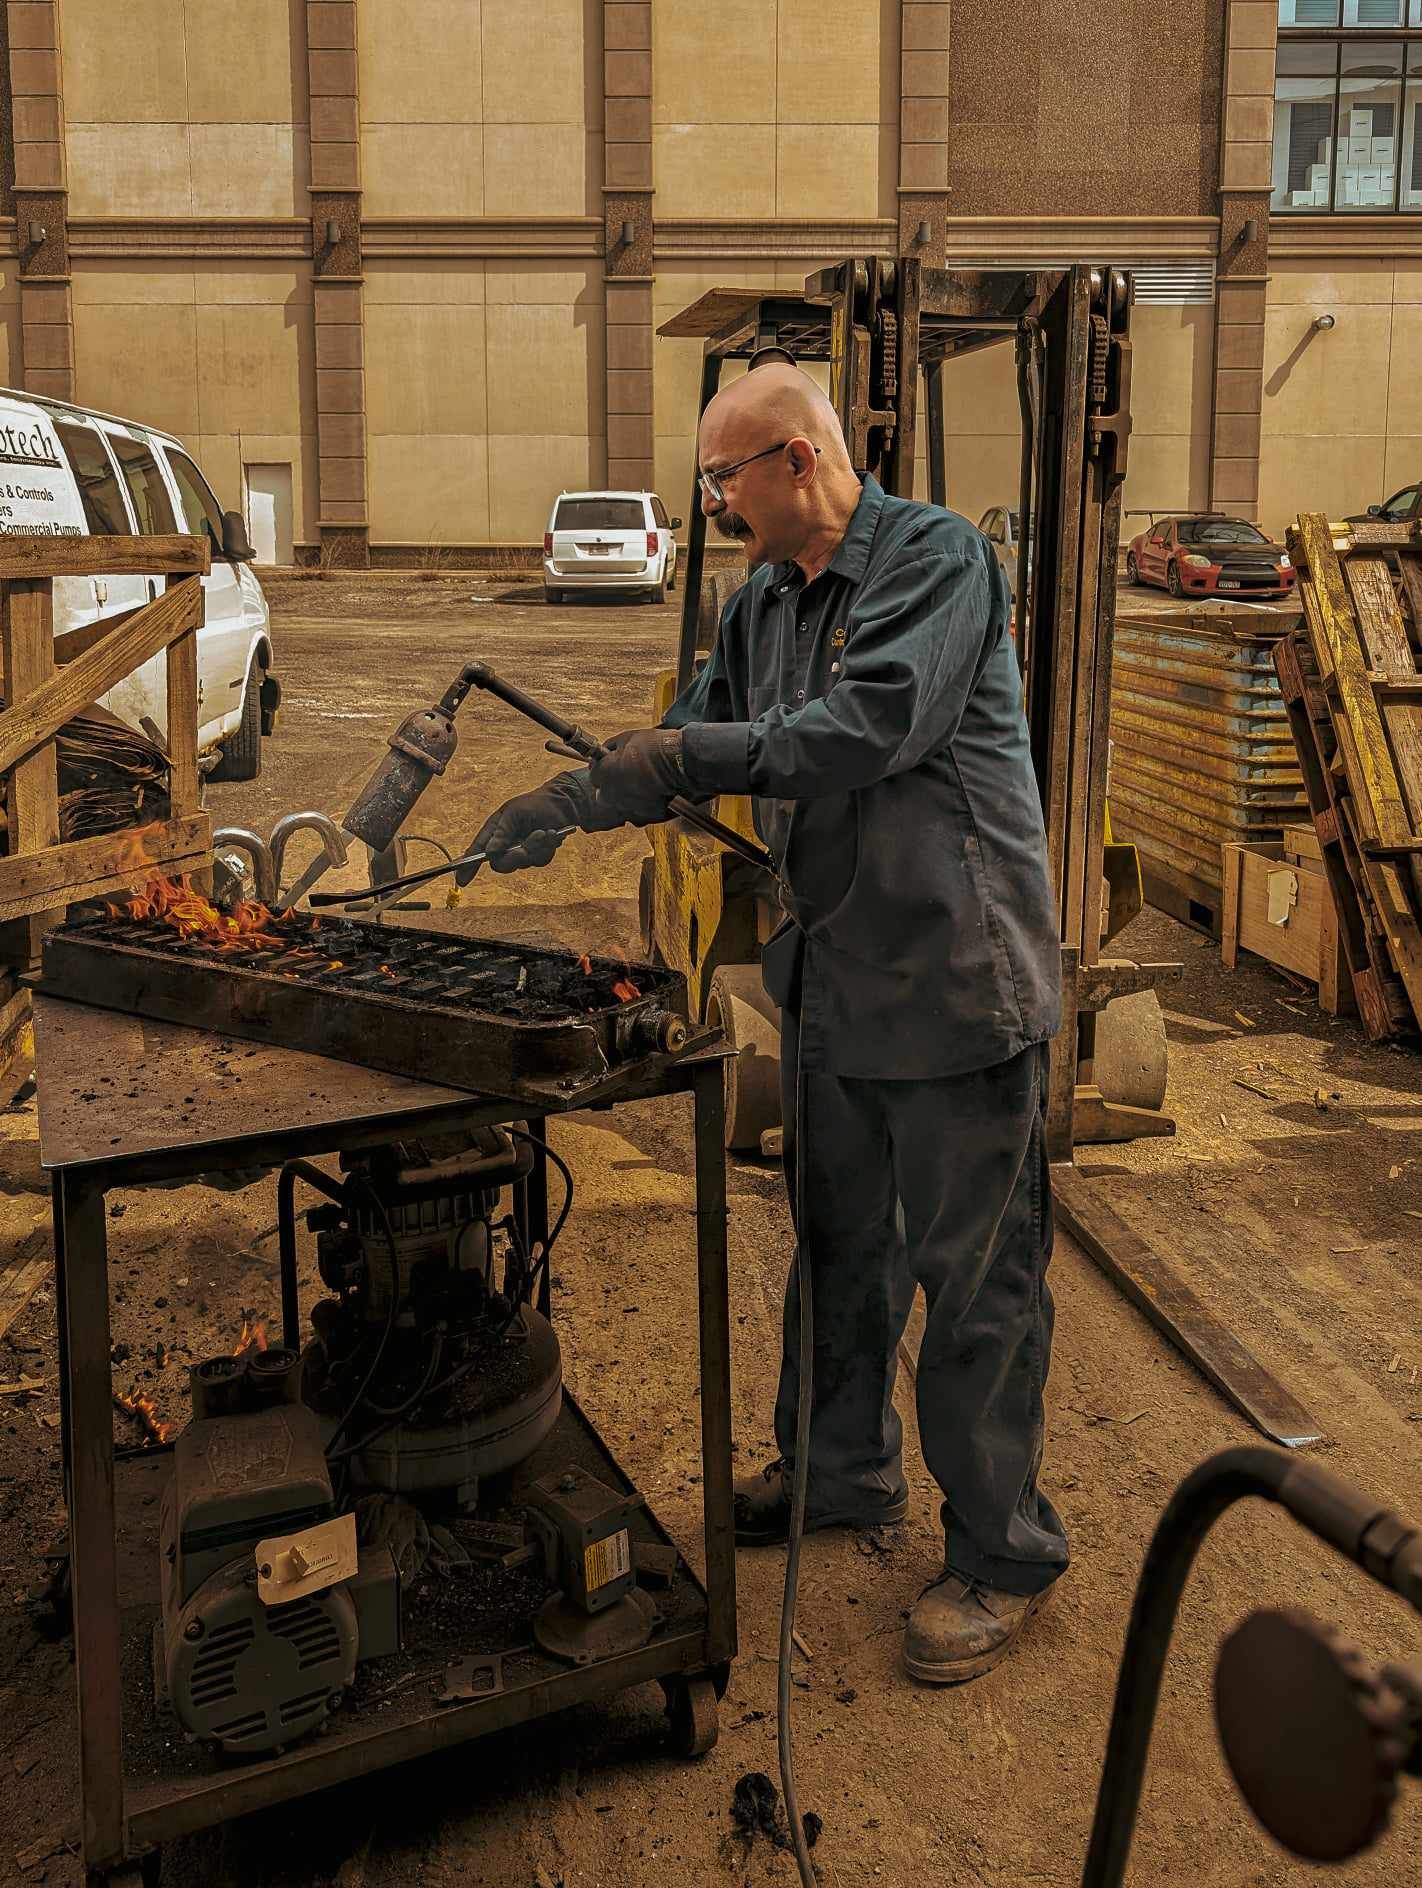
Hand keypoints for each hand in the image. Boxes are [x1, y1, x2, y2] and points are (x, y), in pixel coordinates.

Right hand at [459, 783, 575, 880]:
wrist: (560, 805)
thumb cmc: (534, 804)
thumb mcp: (514, 813)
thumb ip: (501, 832)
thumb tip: (489, 852)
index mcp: (493, 832)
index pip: (477, 852)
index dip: (468, 867)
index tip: (461, 880)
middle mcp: (505, 845)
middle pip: (500, 865)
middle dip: (513, 858)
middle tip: (524, 850)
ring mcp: (521, 852)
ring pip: (522, 863)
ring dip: (535, 847)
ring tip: (544, 832)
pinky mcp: (537, 856)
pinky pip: (539, 861)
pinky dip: (546, 848)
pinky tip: (551, 835)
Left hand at [586, 728, 689, 825]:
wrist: (680, 761)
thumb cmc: (652, 748)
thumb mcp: (626, 738)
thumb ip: (609, 748)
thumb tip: (604, 752)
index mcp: (603, 776)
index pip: (594, 775)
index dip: (602, 767)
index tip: (609, 762)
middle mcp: (612, 796)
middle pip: (604, 795)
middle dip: (611, 785)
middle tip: (624, 773)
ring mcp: (630, 808)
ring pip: (623, 804)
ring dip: (628, 794)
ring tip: (643, 781)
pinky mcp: (647, 815)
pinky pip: (641, 810)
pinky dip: (645, 801)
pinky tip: (654, 789)